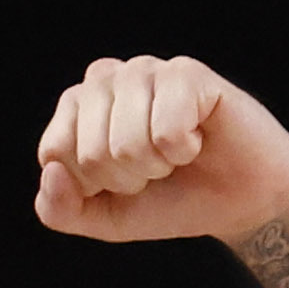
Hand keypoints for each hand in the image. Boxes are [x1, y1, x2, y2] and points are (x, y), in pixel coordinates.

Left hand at [33, 57, 288, 248]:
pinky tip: (198, 138)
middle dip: (125, 179)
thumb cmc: (167, 199)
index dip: (90, 185)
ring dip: (155, 166)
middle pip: (88, 151)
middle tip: (154, 169)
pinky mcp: (186, 73)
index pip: (53, 152)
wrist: (237, 201)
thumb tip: (51, 171)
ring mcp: (146, 69)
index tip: (121, 181)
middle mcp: (106, 79)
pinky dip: (184, 150)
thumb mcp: (102, 218)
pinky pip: (166, 129)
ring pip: (125, 143)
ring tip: (174, 154)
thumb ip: (59, 209)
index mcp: (76, 107)